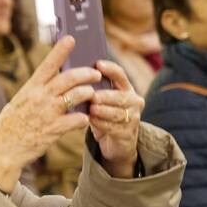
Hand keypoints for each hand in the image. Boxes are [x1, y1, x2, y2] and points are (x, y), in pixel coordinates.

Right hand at [0, 36, 97, 191]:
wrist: (2, 150)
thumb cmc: (9, 126)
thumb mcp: (18, 103)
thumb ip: (36, 92)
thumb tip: (54, 82)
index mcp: (30, 89)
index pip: (48, 64)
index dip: (61, 50)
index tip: (71, 39)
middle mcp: (40, 98)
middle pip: (70, 78)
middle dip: (87, 74)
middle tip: (95, 74)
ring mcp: (48, 113)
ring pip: (78, 95)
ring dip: (89, 93)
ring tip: (92, 94)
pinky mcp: (54, 129)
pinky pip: (77, 119)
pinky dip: (84, 118)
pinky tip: (84, 119)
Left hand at [87, 60, 142, 177]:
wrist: (114, 142)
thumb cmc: (102, 115)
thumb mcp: (99, 100)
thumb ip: (92, 88)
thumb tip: (72, 73)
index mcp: (126, 88)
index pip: (120, 75)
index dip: (110, 69)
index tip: (98, 64)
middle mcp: (133, 101)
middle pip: (120, 96)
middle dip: (106, 95)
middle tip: (93, 95)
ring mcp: (132, 117)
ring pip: (117, 112)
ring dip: (103, 111)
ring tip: (92, 109)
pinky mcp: (127, 133)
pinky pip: (113, 127)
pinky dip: (101, 124)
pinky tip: (91, 121)